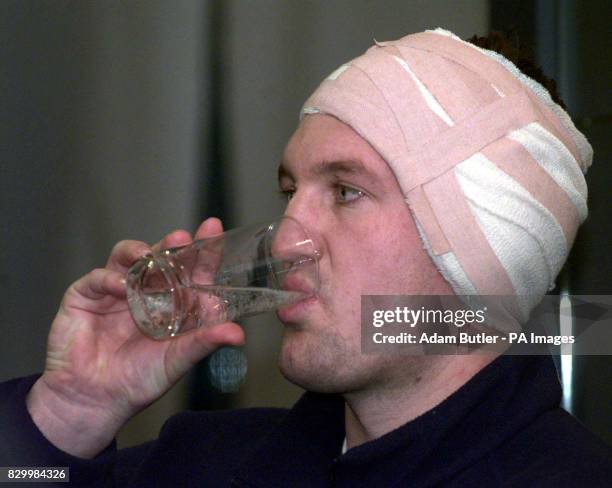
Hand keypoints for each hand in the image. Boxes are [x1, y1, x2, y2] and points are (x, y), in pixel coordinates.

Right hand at [26, 218, 244, 457]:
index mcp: (172, 304)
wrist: (94, 401)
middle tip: (182, 236)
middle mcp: (146, 292)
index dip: (202, 253)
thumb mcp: (177, 360)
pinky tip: (121, 287)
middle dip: (172, 245)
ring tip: (149, 255)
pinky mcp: (85, 296)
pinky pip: (97, 278)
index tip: (213, 232)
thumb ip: (204, 343)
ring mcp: (115, 291)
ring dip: (139, 252)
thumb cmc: (139, 380)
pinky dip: (109, 279)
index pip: (190, 272)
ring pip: (127, 257)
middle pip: (161, 259)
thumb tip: (238, 334)